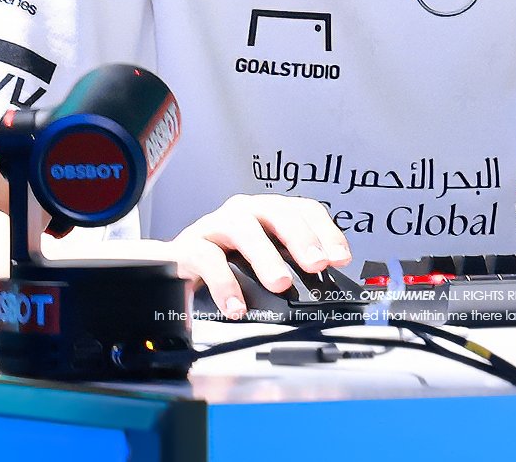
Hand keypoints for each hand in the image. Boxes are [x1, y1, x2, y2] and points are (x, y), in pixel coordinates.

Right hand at [166, 193, 350, 318]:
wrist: (175, 266)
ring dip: (265, 255)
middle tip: (316, 264)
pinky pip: (207, 258)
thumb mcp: (261, 262)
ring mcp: (215, 225)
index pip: (303, 209)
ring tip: (280, 282)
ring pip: (243, 229)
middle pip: (277, 212)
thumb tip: (325, 292)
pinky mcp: (189, 246)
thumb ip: (290, 268)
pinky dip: (223, 282)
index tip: (340, 258)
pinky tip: (235, 306)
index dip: (325, 231)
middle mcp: (244, 212)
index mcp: (267, 213)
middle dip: (300, 237)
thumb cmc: (226, 264)